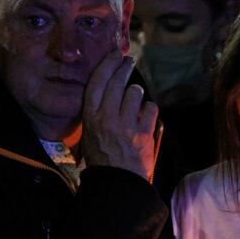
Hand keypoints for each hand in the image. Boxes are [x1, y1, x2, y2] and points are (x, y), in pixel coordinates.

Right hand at [82, 50, 158, 179]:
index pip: (97, 82)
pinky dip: (149, 111)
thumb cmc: (102, 160)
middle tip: (129, 61)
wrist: (118, 183)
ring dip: (136, 95)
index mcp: (90, 118)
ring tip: (135, 101)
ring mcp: (126, 125)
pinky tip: (145, 117)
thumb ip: (96, 113)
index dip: (107, 65)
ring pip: (135, 93)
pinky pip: (151, 109)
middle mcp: (107, 118)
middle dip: (124, 68)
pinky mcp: (143, 133)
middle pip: (117, 82)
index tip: (114, 55)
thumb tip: (106, 92)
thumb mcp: (88, 135)